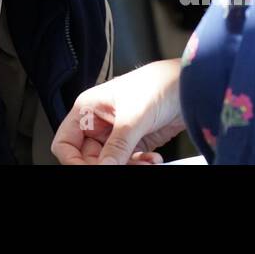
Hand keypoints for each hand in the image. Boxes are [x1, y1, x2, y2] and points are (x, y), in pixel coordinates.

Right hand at [52, 59, 185, 164]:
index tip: (91, 170)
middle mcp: (98, 122)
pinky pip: (128, 162)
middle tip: (128, 166)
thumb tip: (103, 168)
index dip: (73, 161)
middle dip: (108, 165)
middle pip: (89, 157)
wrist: (189, 85)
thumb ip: (117, 146)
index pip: (66, 143)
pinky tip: (153, 159)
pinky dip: (139, 164)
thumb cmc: (158, 84)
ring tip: (147, 163)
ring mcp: (116, 133)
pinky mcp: (134, 141)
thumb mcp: (133, 116)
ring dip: (128, 166)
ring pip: (110, 162)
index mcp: (87, 109)